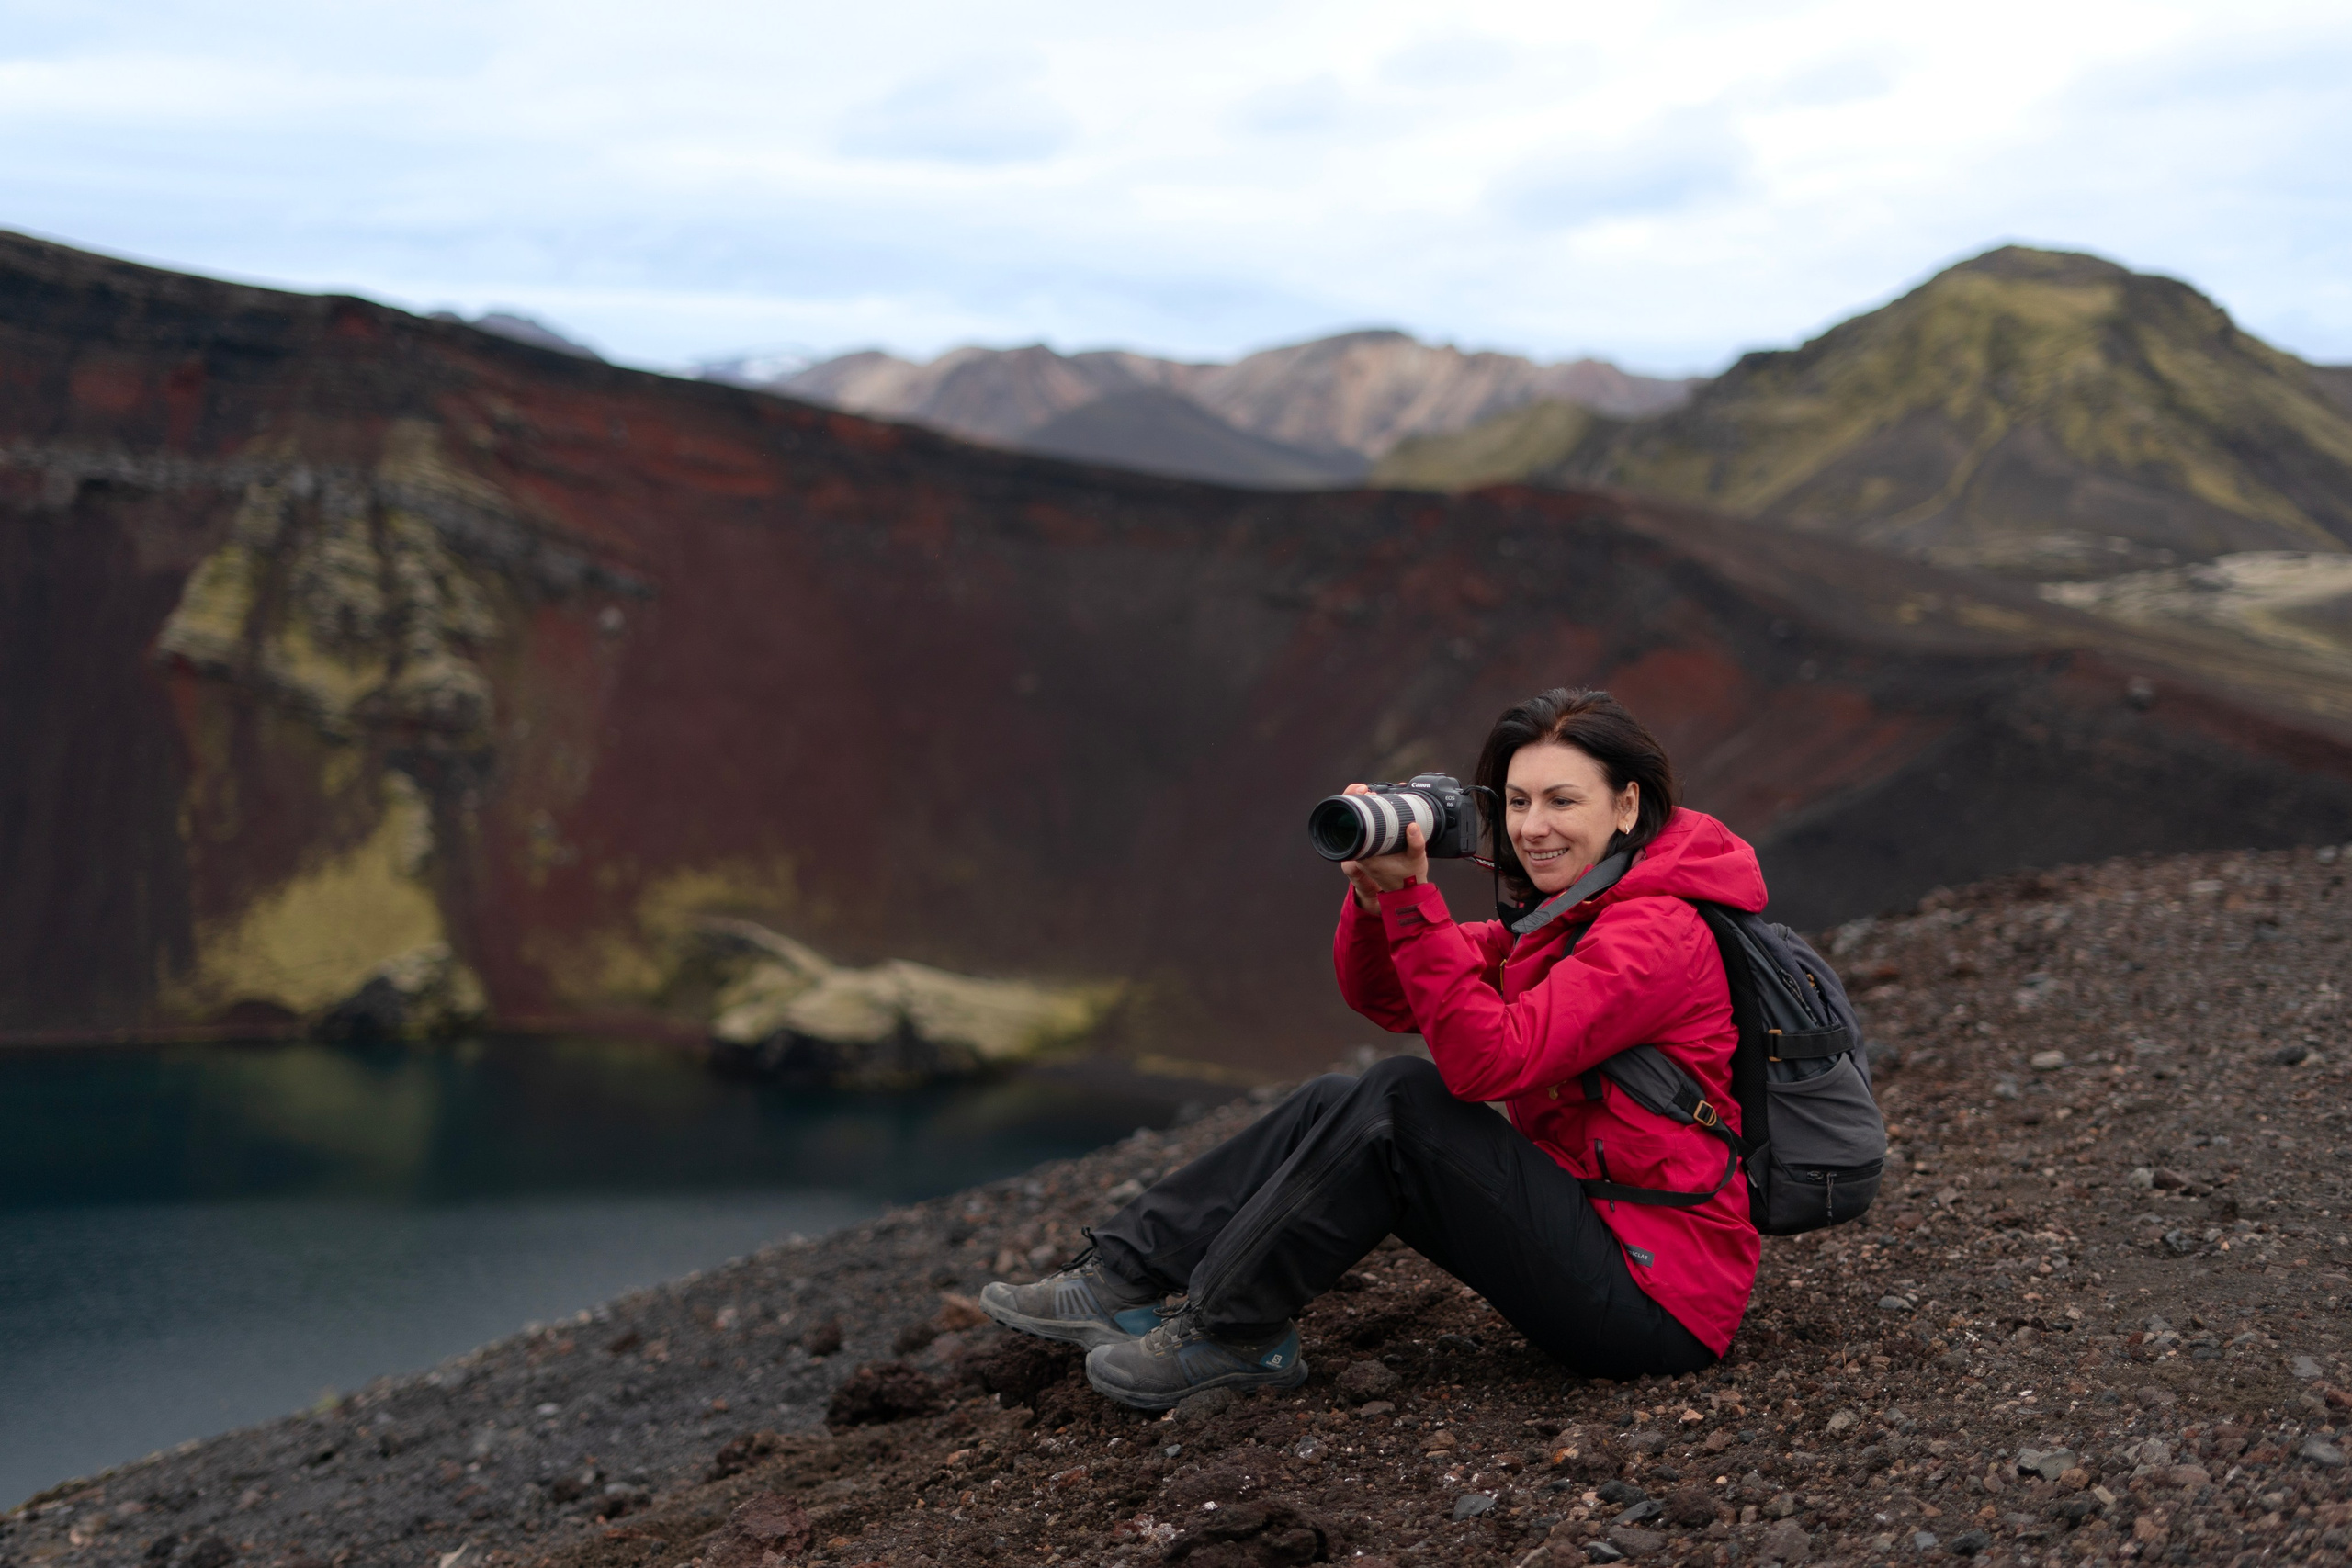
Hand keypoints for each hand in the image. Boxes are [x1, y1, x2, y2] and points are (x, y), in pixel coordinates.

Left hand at [1338, 783, 1429, 909]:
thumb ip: (1416, 844)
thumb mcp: (1416, 860)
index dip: (1354, 806)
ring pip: (1357, 825)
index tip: (1364, 794)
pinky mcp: (1371, 848)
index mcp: (1365, 855)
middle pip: (1350, 822)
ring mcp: (1364, 850)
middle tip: (1369, 791)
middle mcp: (1361, 852)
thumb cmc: (1409, 878)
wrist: (1409, 892)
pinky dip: (1370, 816)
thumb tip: (1414, 826)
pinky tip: (1377, 805)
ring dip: (1364, 808)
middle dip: (1357, 802)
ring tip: (1373, 794)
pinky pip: (1365, 829)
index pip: (1350, 828)